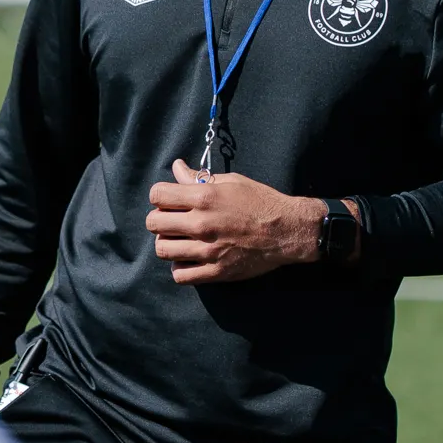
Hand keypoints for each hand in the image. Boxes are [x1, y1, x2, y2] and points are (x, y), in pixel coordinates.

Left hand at [145, 159, 318, 283]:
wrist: (288, 230)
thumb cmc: (261, 202)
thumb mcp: (232, 182)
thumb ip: (200, 177)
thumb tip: (178, 167)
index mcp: (204, 197)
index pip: (157, 194)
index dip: (160, 196)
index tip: (169, 201)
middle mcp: (201, 224)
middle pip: (154, 223)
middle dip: (159, 220)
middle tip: (173, 222)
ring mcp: (207, 250)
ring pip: (162, 250)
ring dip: (168, 244)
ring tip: (180, 241)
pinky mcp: (216, 271)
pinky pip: (180, 274)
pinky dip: (179, 268)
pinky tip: (189, 260)